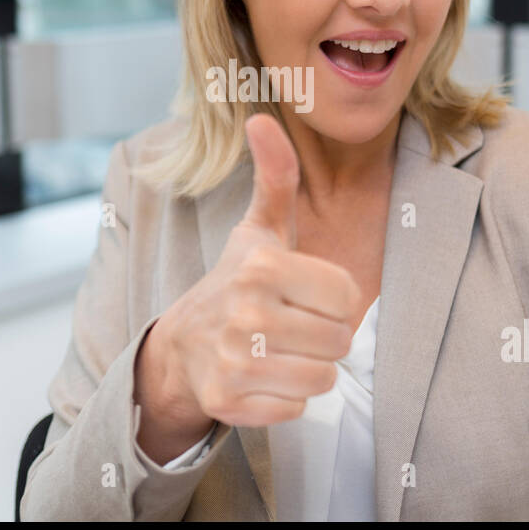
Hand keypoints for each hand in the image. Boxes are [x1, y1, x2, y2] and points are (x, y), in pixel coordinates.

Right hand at [147, 113, 360, 431]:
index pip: (347, 296)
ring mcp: (234, 360)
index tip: (305, 295)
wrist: (181, 345)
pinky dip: (285, 400)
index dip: (333, 299)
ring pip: (322, 378)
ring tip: (282, 352)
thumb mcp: (261, 229)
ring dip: (309, 369)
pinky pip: (295, 409)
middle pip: (340, 341)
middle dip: (324, 337)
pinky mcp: (227, 401)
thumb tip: (262, 119)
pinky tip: (263, 378)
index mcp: (263, 266)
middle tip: (293, 327)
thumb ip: (276, 176)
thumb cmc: (237, 281)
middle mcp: (246, 313)